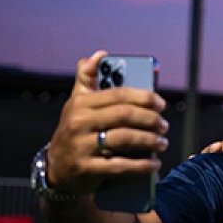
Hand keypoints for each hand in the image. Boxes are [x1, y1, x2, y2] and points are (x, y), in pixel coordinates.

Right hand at [46, 50, 168, 194]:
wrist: (58, 168)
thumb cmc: (76, 130)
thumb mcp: (77, 103)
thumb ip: (88, 78)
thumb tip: (100, 53)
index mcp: (81, 103)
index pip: (118, 95)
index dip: (144, 97)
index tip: (161, 103)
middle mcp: (79, 122)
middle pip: (124, 115)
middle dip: (150, 119)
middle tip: (164, 125)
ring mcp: (81, 146)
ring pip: (124, 139)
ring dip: (149, 141)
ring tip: (163, 143)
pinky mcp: (86, 168)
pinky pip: (119, 166)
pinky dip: (141, 165)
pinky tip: (154, 164)